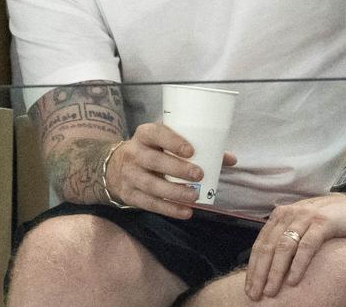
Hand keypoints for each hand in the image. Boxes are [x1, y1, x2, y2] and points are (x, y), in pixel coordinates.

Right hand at [105, 123, 236, 218]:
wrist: (115, 168)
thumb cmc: (152, 151)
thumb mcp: (165, 143)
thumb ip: (197, 148)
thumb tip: (230, 159)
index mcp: (145, 135)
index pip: (155, 133)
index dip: (172, 141)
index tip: (190, 150)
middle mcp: (134, 153)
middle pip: (153, 160)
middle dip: (176, 168)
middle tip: (199, 175)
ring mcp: (130, 175)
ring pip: (151, 184)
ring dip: (174, 192)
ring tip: (194, 197)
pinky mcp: (129, 195)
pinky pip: (149, 203)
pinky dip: (168, 209)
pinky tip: (185, 212)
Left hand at [244, 190, 345, 300]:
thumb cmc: (331, 221)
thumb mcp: (304, 226)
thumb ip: (288, 237)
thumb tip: (270, 265)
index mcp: (282, 215)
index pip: (261, 243)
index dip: (253, 267)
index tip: (249, 288)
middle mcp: (291, 213)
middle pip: (269, 247)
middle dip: (260, 273)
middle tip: (255, 295)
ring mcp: (307, 217)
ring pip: (284, 247)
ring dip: (275, 272)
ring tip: (271, 292)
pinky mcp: (324, 223)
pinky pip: (307, 246)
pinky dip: (298, 264)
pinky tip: (293, 281)